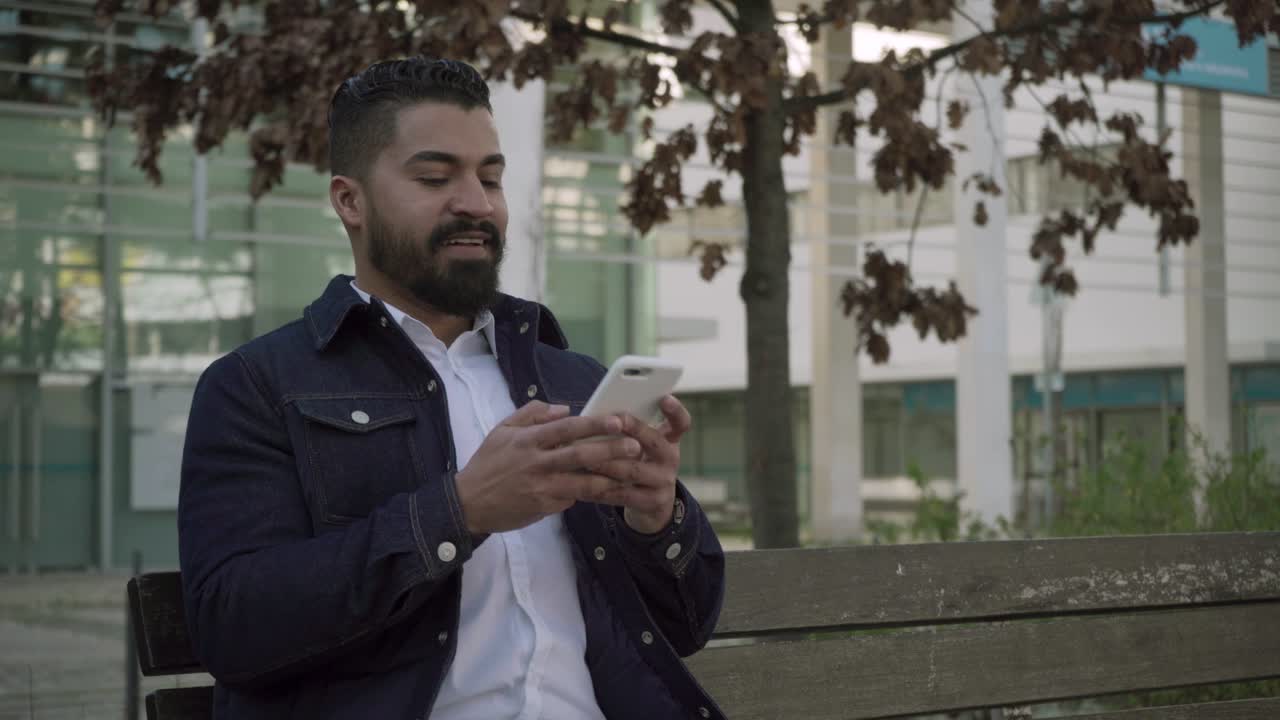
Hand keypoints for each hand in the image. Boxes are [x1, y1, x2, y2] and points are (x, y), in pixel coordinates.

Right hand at [454, 401, 643, 533]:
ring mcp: (542, 487)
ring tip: (631, 472)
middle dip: (611, 450)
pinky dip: (590, 493)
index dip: (594, 424)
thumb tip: (566, 408)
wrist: (468, 503)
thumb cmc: (488, 463)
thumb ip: (533, 414)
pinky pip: (572, 498)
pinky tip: (610, 490)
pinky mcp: (544, 507)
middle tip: (635, 446)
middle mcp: (537, 463)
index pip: (566, 428)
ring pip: (582, 481)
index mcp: (528, 440)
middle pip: (580, 454)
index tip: (617, 420)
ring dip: (609, 477)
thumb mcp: (503, 430)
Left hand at [589, 395, 690, 533]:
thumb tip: (600, 414)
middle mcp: (670, 459)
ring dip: (609, 463)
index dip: (675, 410)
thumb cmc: (641, 463)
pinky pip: (622, 495)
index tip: (665, 398)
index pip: (680, 423)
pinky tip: (582, 485)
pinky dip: (600, 489)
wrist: (653, 503)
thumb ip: (631, 431)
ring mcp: (663, 482)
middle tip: (615, 420)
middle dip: (634, 429)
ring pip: (634, 470)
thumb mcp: (644, 445)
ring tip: (587, 457)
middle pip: (655, 442)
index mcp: (669, 440)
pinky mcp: (651, 502)